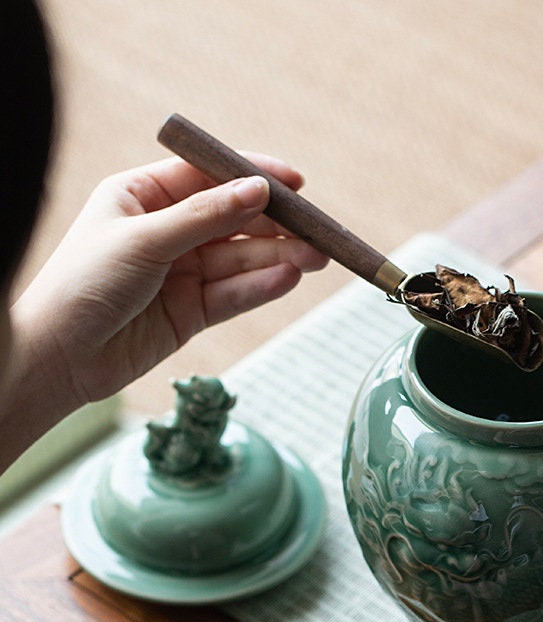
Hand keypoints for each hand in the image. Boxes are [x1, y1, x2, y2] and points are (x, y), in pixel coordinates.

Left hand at [11, 154, 327, 404]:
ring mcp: (183, 272)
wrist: (60, 358)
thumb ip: (205, 217)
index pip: (209, 177)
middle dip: (276, 226)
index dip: (253, 177)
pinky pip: (235, 294)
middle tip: (317, 231)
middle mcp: (168, 231)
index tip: (295, 183)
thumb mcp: (144, 239)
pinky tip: (288, 279)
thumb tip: (257, 191)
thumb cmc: (83, 285)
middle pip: (234, 221)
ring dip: (279, 258)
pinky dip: (262, 287)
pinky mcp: (193, 310)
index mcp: (143, 196)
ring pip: (241, 259)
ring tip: (316, 258)